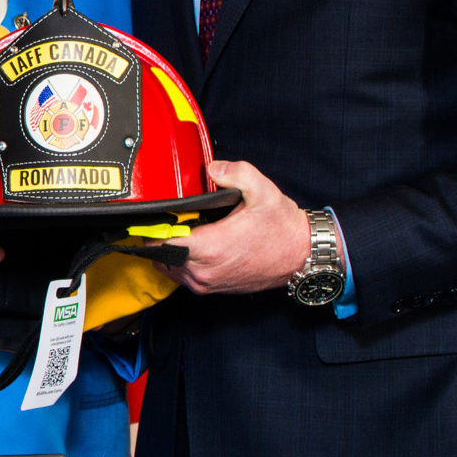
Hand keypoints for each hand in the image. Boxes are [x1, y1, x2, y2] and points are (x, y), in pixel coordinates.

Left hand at [160, 160, 309, 295]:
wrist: (301, 255)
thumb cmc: (282, 227)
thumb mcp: (263, 191)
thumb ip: (236, 172)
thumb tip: (213, 167)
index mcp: (211, 248)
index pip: (161, 242)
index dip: (155, 226)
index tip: (159, 213)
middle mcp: (205, 271)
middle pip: (160, 254)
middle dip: (161, 235)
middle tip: (173, 218)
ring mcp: (206, 283)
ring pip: (167, 267)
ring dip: (168, 249)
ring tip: (182, 230)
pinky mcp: (211, 289)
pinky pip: (180, 276)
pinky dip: (178, 261)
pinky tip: (191, 244)